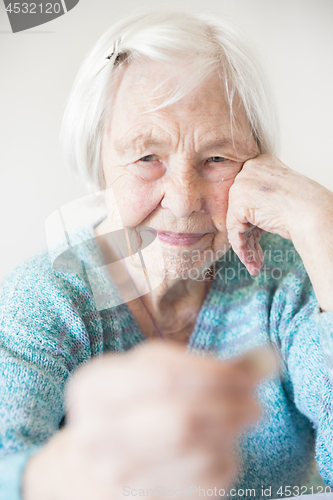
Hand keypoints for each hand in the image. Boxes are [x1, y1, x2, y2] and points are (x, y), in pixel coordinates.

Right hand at [24, 341, 260, 499]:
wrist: (88, 469)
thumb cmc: (130, 407)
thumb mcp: (145, 373)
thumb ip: (197, 364)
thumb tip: (263, 359)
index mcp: (93, 388)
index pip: (164, 376)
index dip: (216, 374)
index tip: (247, 372)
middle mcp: (97, 435)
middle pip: (183, 422)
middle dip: (230, 408)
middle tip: (254, 397)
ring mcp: (119, 477)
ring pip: (197, 455)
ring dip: (232, 431)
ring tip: (243, 415)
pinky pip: (203, 481)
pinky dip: (225, 457)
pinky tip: (222, 444)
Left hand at [226, 154, 332, 274]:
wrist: (313, 212)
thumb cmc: (306, 207)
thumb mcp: (281, 196)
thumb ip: (262, 201)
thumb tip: (247, 221)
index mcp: (261, 163)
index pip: (248, 196)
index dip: (253, 222)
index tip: (258, 239)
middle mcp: (248, 169)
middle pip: (240, 209)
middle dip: (249, 237)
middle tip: (256, 256)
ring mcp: (241, 184)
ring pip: (236, 222)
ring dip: (246, 247)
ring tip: (255, 263)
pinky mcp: (238, 201)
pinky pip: (234, 230)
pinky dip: (242, 248)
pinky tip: (253, 262)